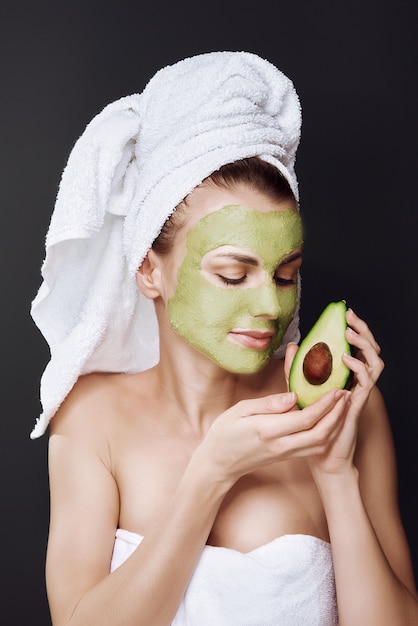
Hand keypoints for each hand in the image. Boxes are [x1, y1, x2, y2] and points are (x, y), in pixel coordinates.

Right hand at [199, 387, 348, 485]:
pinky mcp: (286, 456)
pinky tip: (330, 419)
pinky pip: (312, 447)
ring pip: (319, 442)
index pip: (305, 418)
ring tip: (342, 405)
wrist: (218, 463)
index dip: (324, 405)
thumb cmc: (224, 433)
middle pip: (319, 433)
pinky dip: (326, 433)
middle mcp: (280, 445)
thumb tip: (294, 396)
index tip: (336, 390)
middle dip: (337, 414)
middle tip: (346, 395)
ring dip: (335, 425)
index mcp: (268, 430)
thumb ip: (268, 404)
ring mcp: (284, 453)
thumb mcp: (240, 411)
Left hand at [289, 308, 383, 481]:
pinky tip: (346, 359)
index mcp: (346, 377)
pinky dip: (359, 367)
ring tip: (349, 333)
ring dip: (364, 345)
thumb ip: (296, 369)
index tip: (345, 313)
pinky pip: (367, 382)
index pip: (357, 347)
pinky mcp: (358, 404)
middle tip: (350, 315)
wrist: (321, 456)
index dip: (356, 329)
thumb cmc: (312, 425)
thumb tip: (292, 345)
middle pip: (370, 350)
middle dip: (363, 330)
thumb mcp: (299, 390)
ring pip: (375, 362)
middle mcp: (357, 383)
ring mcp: (360, 393)